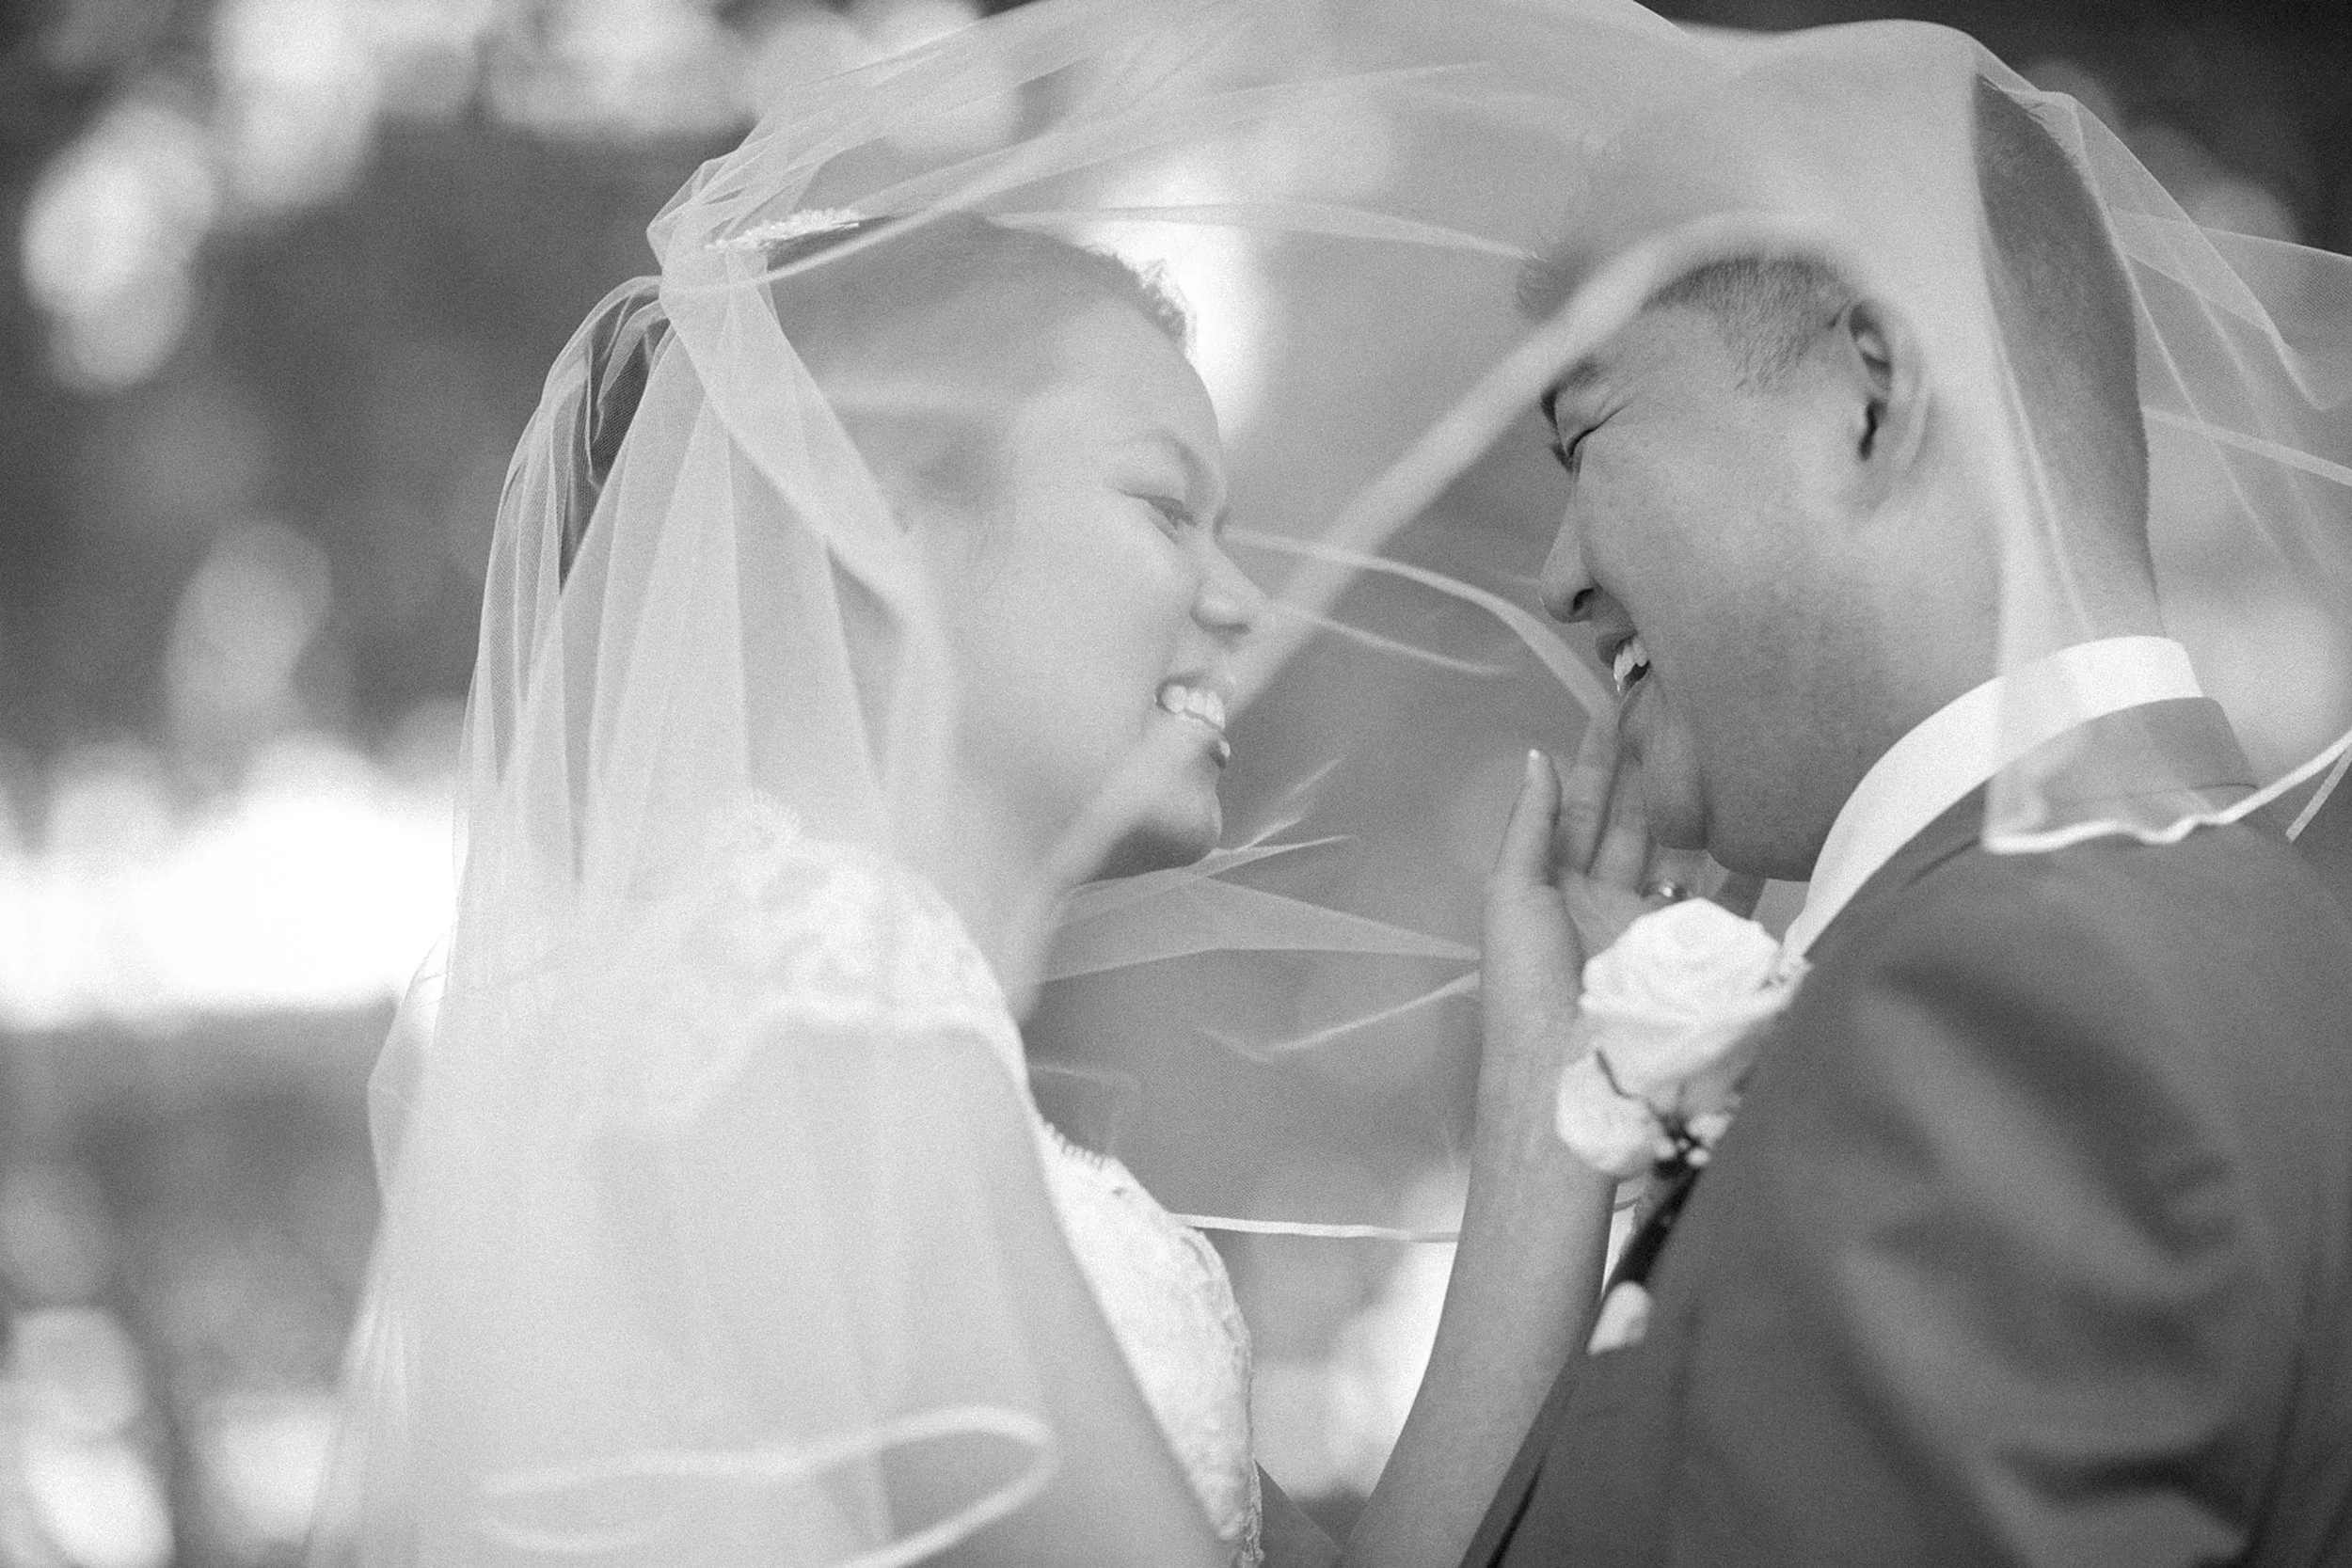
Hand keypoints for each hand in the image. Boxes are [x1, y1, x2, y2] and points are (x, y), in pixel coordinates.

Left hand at [1481, 715, 1761, 1106]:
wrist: (1571, 1079)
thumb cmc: (1529, 990)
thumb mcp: (1513, 898)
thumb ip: (1529, 828)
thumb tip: (1538, 757)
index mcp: (1557, 890)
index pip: (1583, 810)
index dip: (1600, 761)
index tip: (1623, 704)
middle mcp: (1609, 904)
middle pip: (1638, 825)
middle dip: (1656, 769)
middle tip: (1682, 711)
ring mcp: (1654, 931)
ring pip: (1684, 854)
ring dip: (1701, 807)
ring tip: (1724, 752)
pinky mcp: (1694, 958)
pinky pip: (1725, 906)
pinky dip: (1744, 870)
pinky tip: (1760, 827)